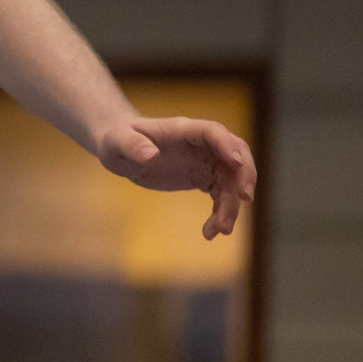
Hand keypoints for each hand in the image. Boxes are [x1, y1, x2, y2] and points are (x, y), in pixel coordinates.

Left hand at [96, 115, 255, 238]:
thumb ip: (133, 146)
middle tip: (245, 198)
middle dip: (245, 174)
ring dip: (231, 205)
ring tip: (221, 230)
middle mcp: (201, 144)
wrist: (122, 149)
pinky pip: (221, 195)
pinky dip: (220, 213)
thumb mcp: (117, 142)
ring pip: (231, 181)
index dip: (227, 145)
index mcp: (183, 129)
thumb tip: (150, 155)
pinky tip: (211, 232)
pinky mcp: (203, 177)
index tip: (237, 164)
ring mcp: (205, 161)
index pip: (213, 132)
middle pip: (235, 154)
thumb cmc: (118, 139)